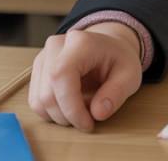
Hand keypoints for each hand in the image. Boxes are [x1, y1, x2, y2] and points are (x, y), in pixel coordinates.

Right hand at [29, 22, 143, 131]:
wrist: (109, 47)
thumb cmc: (119, 60)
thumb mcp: (130, 75)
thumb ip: (117, 93)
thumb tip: (98, 113)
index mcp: (81, 43)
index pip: (61, 76)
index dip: (71, 107)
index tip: (88, 124)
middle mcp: (56, 45)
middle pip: (47, 93)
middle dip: (67, 116)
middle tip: (89, 119)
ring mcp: (43, 56)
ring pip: (39, 100)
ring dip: (59, 116)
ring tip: (82, 109)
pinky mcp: (38, 69)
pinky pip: (36, 100)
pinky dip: (52, 112)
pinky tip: (70, 105)